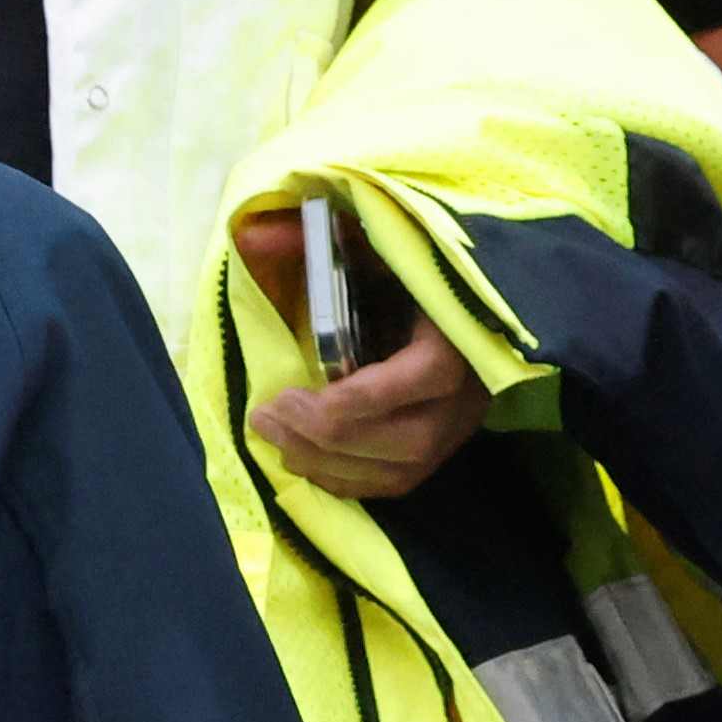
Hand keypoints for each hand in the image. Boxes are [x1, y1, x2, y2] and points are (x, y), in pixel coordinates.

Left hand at [229, 204, 487, 500]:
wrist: (448, 300)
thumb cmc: (406, 269)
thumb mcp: (370, 242)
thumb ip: (314, 237)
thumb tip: (253, 237)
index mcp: (460, 335)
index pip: (420, 378)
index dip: (352, 400)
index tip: (287, 393)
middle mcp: (467, 394)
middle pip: (405, 440)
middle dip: (325, 437)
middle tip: (266, 415)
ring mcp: (457, 429)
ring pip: (397, 472)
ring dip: (327, 464)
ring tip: (274, 436)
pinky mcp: (440, 452)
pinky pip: (393, 485)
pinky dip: (343, 480)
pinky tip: (301, 458)